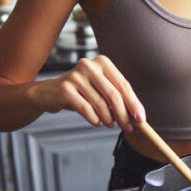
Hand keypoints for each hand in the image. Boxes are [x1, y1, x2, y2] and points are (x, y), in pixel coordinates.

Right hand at [30, 55, 145, 129]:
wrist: (49, 92)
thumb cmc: (80, 91)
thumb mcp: (99, 88)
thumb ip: (116, 97)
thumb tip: (136, 116)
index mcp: (102, 62)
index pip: (123, 85)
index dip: (134, 103)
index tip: (141, 118)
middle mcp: (89, 66)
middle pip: (113, 95)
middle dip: (123, 114)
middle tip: (128, 127)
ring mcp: (76, 76)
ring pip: (100, 104)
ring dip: (109, 119)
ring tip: (111, 125)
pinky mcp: (65, 88)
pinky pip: (85, 109)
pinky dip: (94, 119)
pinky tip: (97, 123)